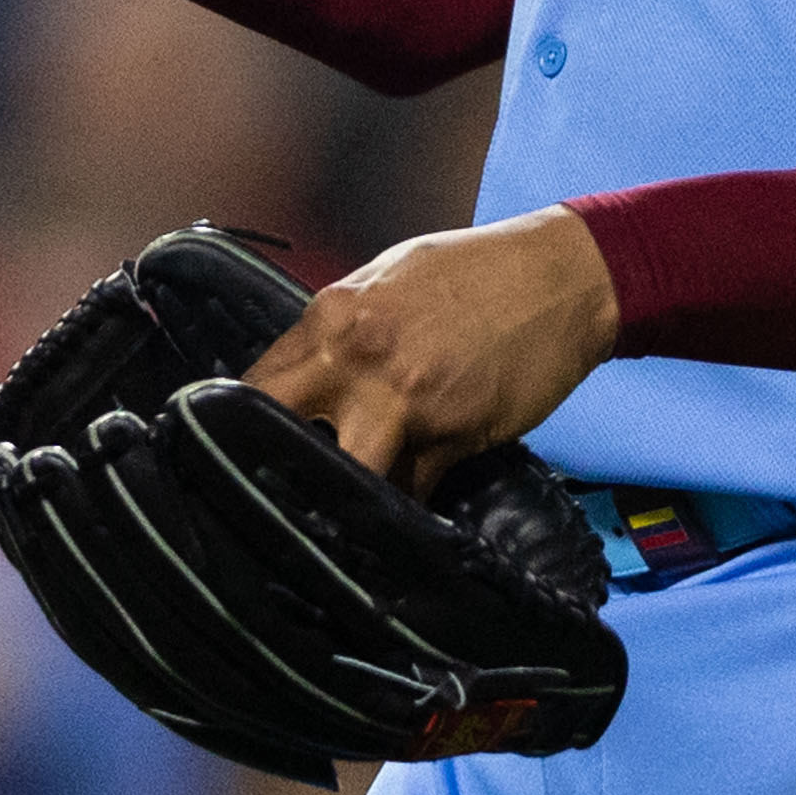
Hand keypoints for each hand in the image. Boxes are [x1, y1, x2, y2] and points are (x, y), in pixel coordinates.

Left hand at [241, 207, 620, 499]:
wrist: (564, 277)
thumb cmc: (477, 273)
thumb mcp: (388, 281)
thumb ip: (340, 330)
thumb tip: (304, 377)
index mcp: (334, 317)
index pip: (257, 384)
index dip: (236, 425)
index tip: (231, 452)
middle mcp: (358, 359)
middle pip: (280, 434)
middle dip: (269, 470)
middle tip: (265, 497)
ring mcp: (405, 402)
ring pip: (344, 476)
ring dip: (335, 500)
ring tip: (328, 521)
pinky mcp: (452, 437)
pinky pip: (409, 492)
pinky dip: (398, 508)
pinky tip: (389, 518)